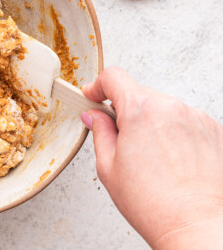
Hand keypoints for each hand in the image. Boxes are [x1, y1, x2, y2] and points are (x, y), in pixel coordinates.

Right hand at [81, 67, 222, 249]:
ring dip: (152, 122)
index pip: (113, 77)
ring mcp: (196, 118)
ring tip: (151, 158)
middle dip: (126, 111)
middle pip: (139, 94)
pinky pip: (185, 121)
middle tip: (120, 139)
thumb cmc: (154, 203)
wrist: (196, 226)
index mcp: (140, 110)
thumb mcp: (109, 167)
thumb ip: (100, 132)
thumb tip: (95, 117)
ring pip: (163, 108)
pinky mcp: (213, 130)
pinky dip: (174, 132)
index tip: (93, 96)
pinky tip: (171, 160)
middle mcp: (171, 107)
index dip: (98, 86)